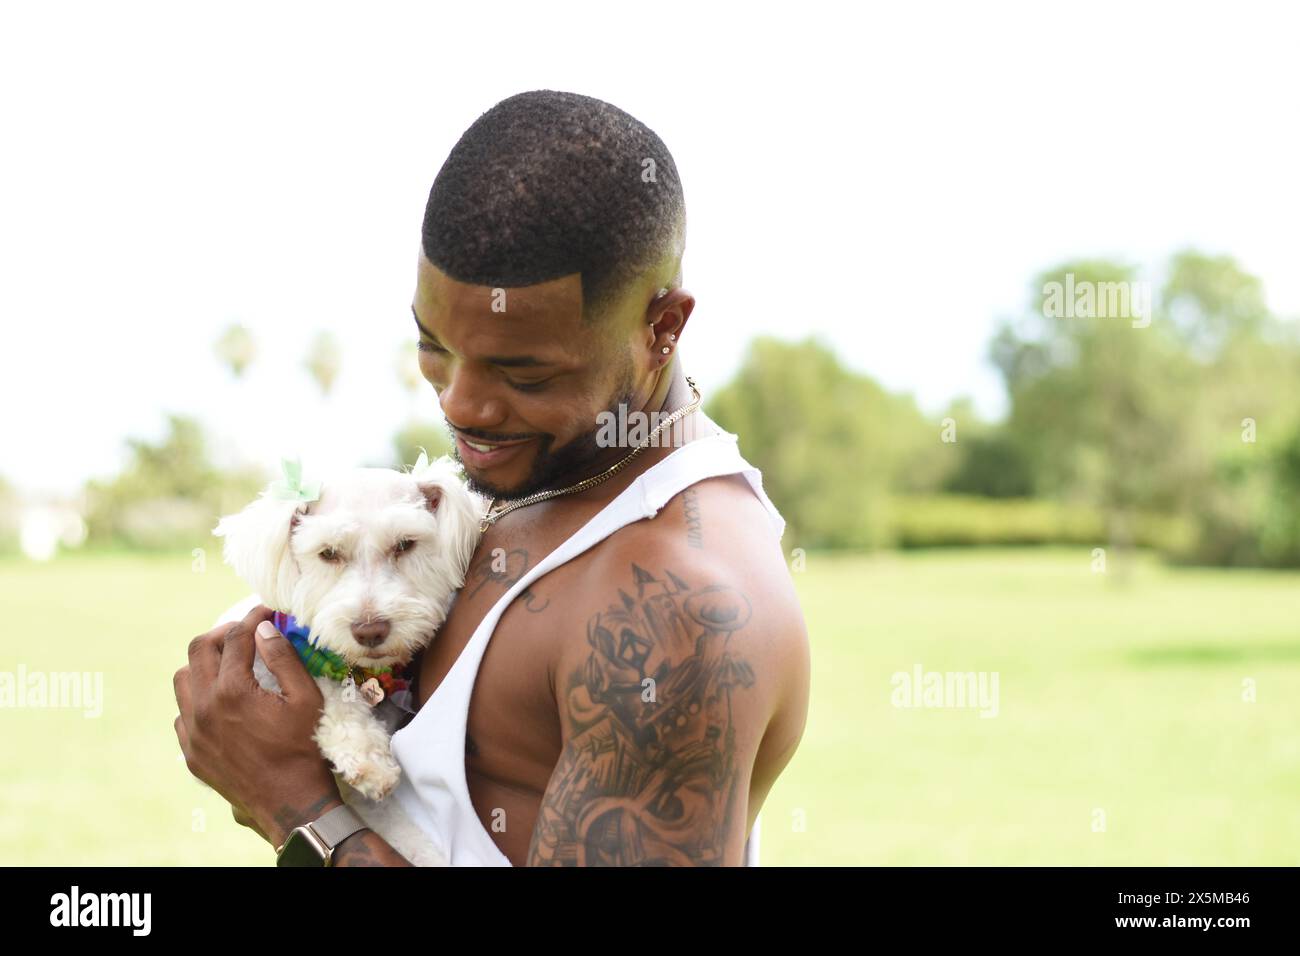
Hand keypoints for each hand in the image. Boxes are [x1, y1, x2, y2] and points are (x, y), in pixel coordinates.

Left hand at [174, 603, 339, 847]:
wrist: (288, 801)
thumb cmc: (303, 748)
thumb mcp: (305, 699)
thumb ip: (284, 658)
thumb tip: (264, 628)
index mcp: (233, 690)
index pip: (236, 637)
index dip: (252, 617)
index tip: (266, 610)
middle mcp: (204, 707)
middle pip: (200, 650)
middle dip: (223, 633)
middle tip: (245, 633)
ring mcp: (192, 730)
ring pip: (182, 679)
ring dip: (204, 664)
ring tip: (228, 664)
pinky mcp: (190, 751)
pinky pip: (183, 712)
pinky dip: (198, 697)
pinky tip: (221, 701)